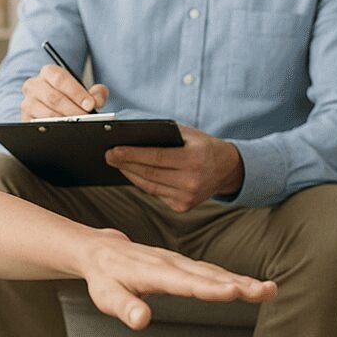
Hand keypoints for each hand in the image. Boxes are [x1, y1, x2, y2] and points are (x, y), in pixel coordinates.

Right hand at [21, 65, 108, 120]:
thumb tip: (97, 99)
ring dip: (64, 120)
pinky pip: (39, 125)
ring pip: (47, 113)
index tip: (90, 104)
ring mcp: (28, 102)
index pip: (60, 79)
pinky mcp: (25, 118)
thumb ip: (96, 92)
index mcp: (48, 73)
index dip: (76, 92)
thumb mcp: (83, 92)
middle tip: (85, 117)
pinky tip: (64, 130)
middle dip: (73, 109)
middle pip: (54, 97)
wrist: (52, 109)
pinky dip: (54, 128)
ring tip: (77, 124)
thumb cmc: (68, 98)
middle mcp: (34, 85)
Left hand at [80, 228, 276, 330]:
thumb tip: (141, 321)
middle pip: (207, 276)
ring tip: (270, 290)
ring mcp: (178, 262)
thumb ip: (123, 308)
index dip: (209, 288)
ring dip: (242, 281)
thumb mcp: (105, 296)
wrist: (100, 251)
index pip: (184, 283)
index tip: (234, 291)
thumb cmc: (103, 278)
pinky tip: (253, 286)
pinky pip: (211, 271)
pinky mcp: (183, 264)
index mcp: (152, 273)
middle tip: (268, 292)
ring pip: (213, 272)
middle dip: (238, 284)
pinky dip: (233, 277)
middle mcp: (170, 264)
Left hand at [104, 124, 242, 211]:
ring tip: (116, 163)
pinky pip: (155, 194)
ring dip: (130, 174)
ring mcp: (187, 198)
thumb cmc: (203, 146)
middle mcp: (191, 181)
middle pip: (149, 173)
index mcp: (193, 160)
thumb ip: (162, 132)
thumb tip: (129, 129)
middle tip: (108, 155)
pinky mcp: (182, 207)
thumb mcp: (188, 134)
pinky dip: (142, 183)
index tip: (112, 150)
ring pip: (149, 186)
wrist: (228, 169)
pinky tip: (132, 174)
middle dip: (125, 164)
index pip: (155, 157)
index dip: (131, 154)